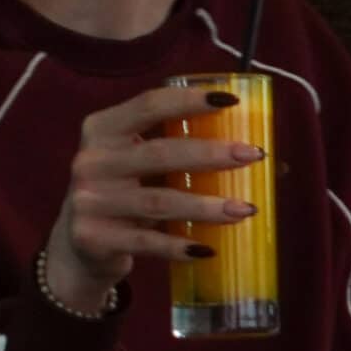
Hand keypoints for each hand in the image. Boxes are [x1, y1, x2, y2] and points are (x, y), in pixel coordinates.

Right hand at [44, 84, 263, 311]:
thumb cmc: (125, 194)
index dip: (190, 100)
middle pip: (159, 153)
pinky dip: (179, 246)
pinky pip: (146, 242)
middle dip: (211, 153)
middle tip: (252, 155)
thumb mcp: (137, 164)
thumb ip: (181, 152)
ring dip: (206, 206)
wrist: (78, 247)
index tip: (232, 101)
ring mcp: (89, 201)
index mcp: (103, 129)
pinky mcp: (93, 238)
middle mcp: (91, 161)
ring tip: (245, 209)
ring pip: (158, 202)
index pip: (149, 105)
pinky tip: (208, 249)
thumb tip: (272, 163)